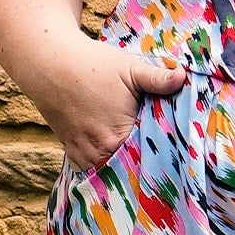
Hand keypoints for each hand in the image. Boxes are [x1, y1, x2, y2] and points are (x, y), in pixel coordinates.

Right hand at [30, 36, 186, 169]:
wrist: (49, 63)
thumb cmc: (92, 64)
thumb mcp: (130, 68)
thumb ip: (158, 78)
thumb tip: (184, 77)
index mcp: (119, 135)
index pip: (149, 158)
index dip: (161, 155)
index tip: (172, 154)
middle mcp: (100, 150)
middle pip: (129, 168)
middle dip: (143, 164)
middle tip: (162, 164)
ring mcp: (84, 151)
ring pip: (109, 171)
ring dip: (122, 167)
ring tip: (138, 164)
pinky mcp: (71, 148)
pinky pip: (90, 168)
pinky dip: (102, 166)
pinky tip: (114, 160)